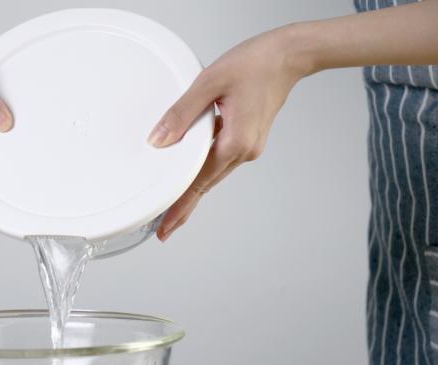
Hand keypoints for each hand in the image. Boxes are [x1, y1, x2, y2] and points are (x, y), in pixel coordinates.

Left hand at [148, 25, 310, 240]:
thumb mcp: (208, 83)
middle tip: (163, 227)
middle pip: (206, 185)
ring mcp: (249, 147)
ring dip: (193, 188)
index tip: (165, 228)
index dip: (180, 208)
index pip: (199, 183)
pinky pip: (220, 160)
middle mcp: (245, 151)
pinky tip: (191, 171)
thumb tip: (158, 140)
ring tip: (173, 204)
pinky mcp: (249, 140)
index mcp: (235, 141)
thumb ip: (181, 114)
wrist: (287, 56)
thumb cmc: (254, 64)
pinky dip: (204, 169)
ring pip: (213, 174)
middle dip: (183, 206)